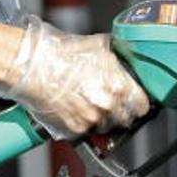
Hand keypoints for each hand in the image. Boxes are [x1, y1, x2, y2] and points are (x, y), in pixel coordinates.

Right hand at [0, 16, 149, 138]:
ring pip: (108, 126)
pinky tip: (78, 108)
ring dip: (103, 118)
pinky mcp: (75, 128)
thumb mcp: (101, 46)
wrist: (33, 65)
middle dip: (122, 111)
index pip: (142, 105)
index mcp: (119, 86)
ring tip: (91, 103)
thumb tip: (131, 55)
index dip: (139, 103)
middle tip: (110, 101)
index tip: (135, 101)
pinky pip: (88, 130)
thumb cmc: (63, 53)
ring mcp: (92, 119)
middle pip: (126, 118)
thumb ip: (121, 55)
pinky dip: (85, 122)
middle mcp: (108, 105)